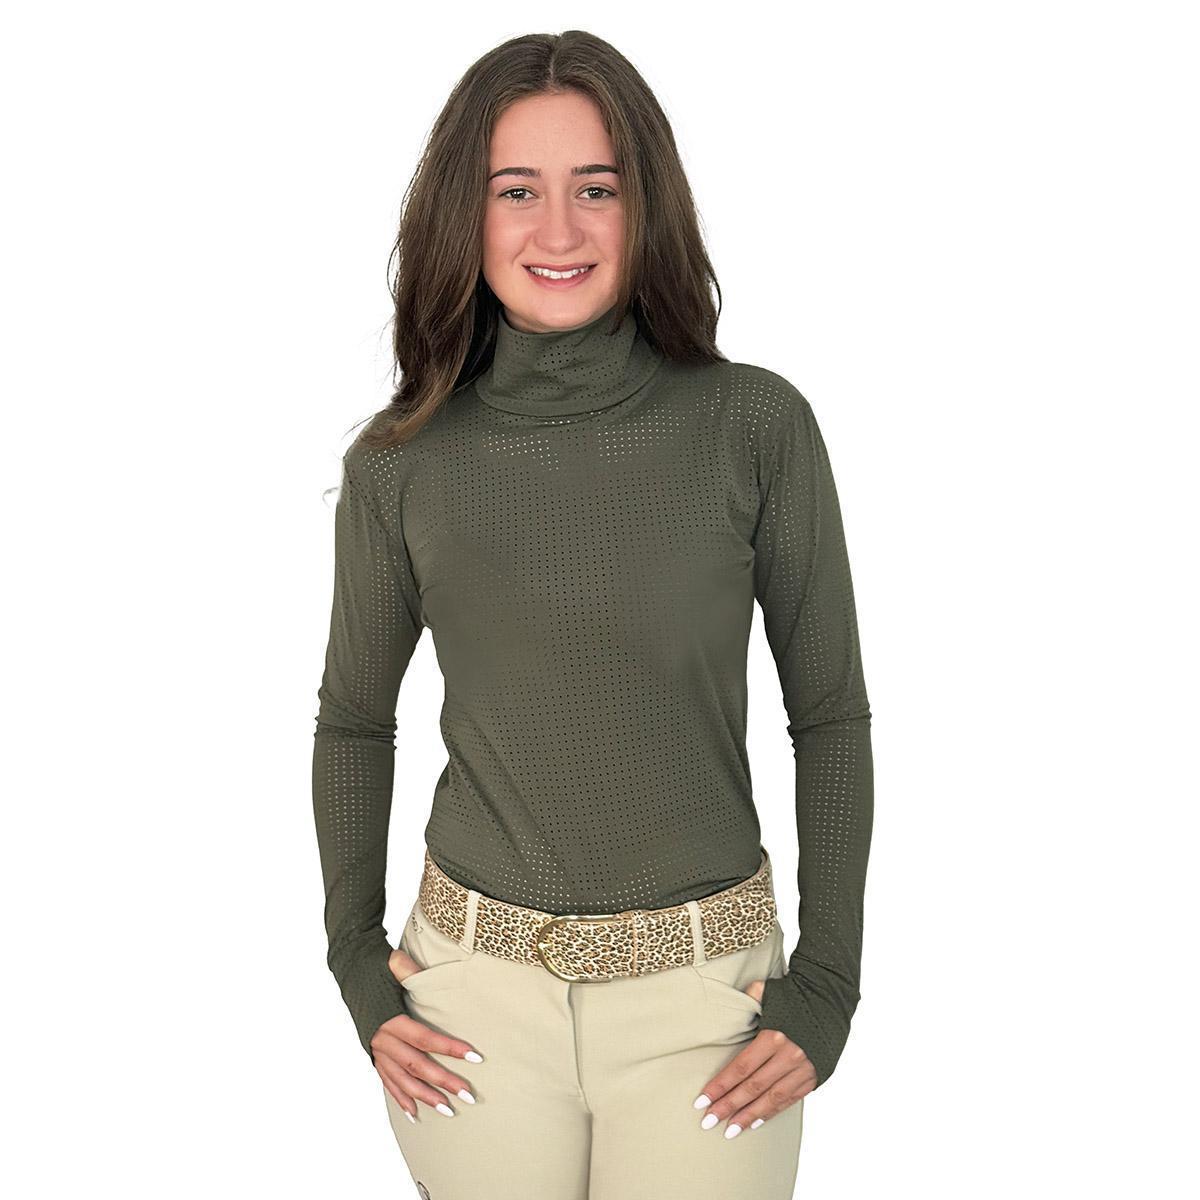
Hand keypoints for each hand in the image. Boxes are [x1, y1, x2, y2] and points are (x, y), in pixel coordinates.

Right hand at [370, 948, 483, 1121]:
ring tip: (447, 1109)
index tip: (474, 1057)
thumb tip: (429, 970)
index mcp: (389, 1019)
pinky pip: (387, 1082)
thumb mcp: (393, 963)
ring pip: (402, 1080)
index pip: (424, 1038)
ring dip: (425, 1097)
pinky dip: (400, 1098)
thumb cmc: (376, 968)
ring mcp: (376, 1051)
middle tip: (467, 1095)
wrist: (350, 973)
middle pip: (416, 1065)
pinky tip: (414, 1113)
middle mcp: (382, 1039)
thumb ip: (409, 969)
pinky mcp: (373, 1056)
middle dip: (443, 1082)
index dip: (449, 1048)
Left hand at [691, 977, 816, 1138]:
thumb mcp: (766, 990)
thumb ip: (745, 1001)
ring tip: (730, 1129)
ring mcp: (803, 1069)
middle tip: (708, 1120)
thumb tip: (727, 1008)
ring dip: (749, 1116)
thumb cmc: (794, 993)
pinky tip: (755, 1121)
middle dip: (729, 1106)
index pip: (741, 1068)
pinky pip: (789, 1099)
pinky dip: (772, 1111)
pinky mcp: (814, 1076)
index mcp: (774, 1036)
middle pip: (753, 1087)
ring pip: (771, 1099)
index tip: (702, 1100)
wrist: (830, 997)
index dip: (721, 1086)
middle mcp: (789, 1056)